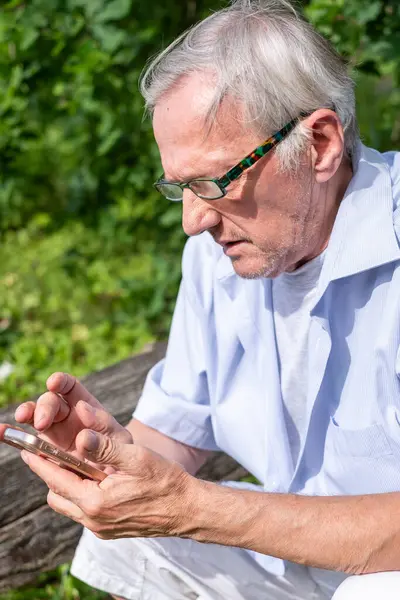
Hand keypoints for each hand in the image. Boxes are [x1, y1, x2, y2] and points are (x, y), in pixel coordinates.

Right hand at [13, 373, 131, 454]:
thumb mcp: (120, 441)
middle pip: (50, 402)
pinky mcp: (44, 451)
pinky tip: (2, 432)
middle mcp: (66, 416)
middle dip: (44, 407)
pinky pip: (25, 441)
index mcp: (86, 407)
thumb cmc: (121, 454)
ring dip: (27, 414)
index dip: (61, 382)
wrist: (116, 479)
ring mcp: (52, 432)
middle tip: (42, 421)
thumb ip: (104, 427)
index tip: (54, 382)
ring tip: (22, 418)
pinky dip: (12, 435)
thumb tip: (83, 410)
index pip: (70, 388)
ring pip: (34, 417)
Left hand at [20, 429, 195, 539]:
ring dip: (67, 485)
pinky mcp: (110, 530)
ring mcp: (101, 528)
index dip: (39, 463)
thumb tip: (81, 436)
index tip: (26, 450)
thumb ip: (106, 448)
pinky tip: (95, 479)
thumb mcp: (136, 457)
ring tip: (75, 464)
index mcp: (96, 502)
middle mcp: (94, 520)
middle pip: (57, 496)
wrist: (186, 509)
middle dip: (51, 475)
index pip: (56, 480)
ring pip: (69, 505)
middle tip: (52, 454)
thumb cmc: (164, 481)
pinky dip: (81, 494)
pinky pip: (84, 512)